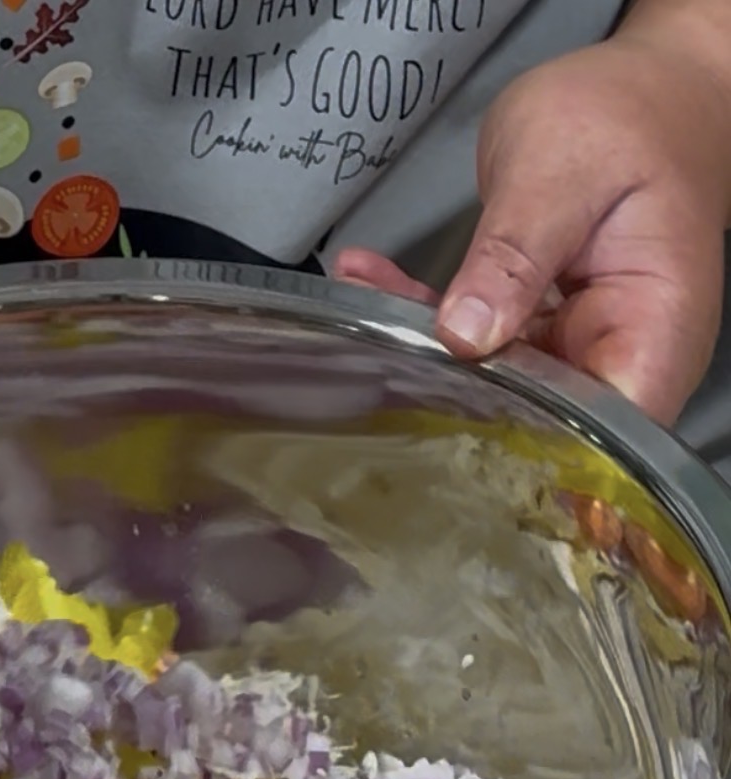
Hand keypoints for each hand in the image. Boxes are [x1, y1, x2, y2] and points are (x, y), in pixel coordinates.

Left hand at [335, 31, 730, 424]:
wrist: (650, 86)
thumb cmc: (630, 115)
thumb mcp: (563, 171)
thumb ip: (515, 255)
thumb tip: (467, 335)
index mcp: (653, 333)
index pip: (598, 438)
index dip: (529, 456)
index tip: (448, 439)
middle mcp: (621, 357)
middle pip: (538, 419)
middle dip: (454, 402)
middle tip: (376, 373)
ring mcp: (578, 347)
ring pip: (495, 380)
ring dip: (425, 350)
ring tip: (360, 310)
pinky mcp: (542, 330)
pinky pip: (480, 338)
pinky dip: (427, 312)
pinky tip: (370, 282)